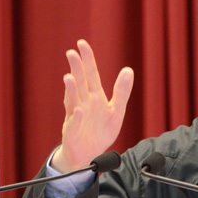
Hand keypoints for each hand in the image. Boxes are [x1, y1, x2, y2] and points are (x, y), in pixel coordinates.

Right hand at [51, 40, 133, 172]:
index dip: (88, 60)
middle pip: (80, 83)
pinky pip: (74, 123)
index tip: (82, 43)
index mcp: (94, 97)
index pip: (91, 75)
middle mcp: (83, 103)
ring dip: (71, 89)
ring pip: (73, 100)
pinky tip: (79, 110)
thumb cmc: (101, 131)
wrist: (89, 154)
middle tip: (72, 52)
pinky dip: (77, 117)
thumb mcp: (117, 111)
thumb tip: (128, 69)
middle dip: (76, 69)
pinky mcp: (73, 132)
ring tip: (69, 76)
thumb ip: (122, 91)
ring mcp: (76, 117)